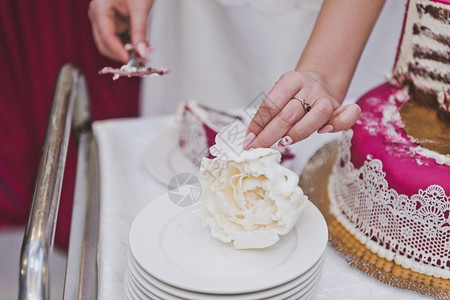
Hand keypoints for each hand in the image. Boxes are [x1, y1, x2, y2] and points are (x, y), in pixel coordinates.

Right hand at [88, 0, 153, 62]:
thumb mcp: (141, 9)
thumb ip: (140, 32)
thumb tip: (142, 53)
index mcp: (100, 9)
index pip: (106, 39)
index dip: (119, 53)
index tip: (134, 62)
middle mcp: (97, 15)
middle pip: (104, 45)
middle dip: (121, 54)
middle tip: (141, 61)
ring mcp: (102, 18)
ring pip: (110, 44)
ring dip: (125, 50)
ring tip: (143, 53)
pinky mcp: (110, 20)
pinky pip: (116, 38)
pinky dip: (127, 44)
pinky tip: (140, 45)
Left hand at [244, 71, 360, 148]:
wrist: (318, 82)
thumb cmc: (293, 96)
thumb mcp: (278, 98)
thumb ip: (267, 115)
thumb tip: (250, 139)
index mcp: (291, 80)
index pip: (271, 104)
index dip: (258, 125)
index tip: (248, 141)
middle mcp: (310, 87)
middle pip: (289, 113)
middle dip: (270, 135)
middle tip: (258, 149)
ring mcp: (326, 98)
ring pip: (318, 114)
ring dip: (298, 132)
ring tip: (284, 142)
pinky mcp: (340, 109)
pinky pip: (347, 116)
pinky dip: (337, 125)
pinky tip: (323, 131)